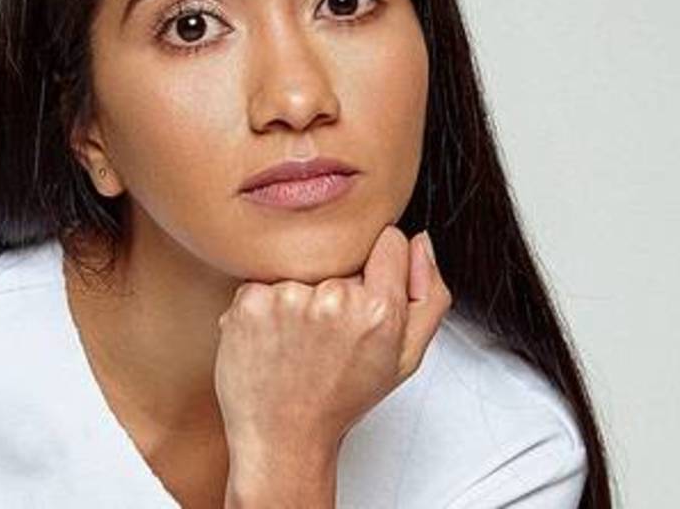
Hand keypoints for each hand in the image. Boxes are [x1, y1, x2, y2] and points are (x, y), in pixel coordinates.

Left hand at [213, 225, 451, 461]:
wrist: (283, 438)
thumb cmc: (341, 399)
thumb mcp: (404, 358)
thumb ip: (428, 295)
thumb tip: (421, 241)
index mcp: (380, 310)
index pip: (389, 242)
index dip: (380, 266)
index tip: (366, 295)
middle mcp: (335, 299)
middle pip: (342, 256)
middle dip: (338, 284)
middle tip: (328, 334)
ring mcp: (289, 299)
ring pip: (301, 269)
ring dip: (299, 296)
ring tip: (298, 340)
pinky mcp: (250, 302)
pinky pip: (262, 282)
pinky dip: (264, 306)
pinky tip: (271, 339)